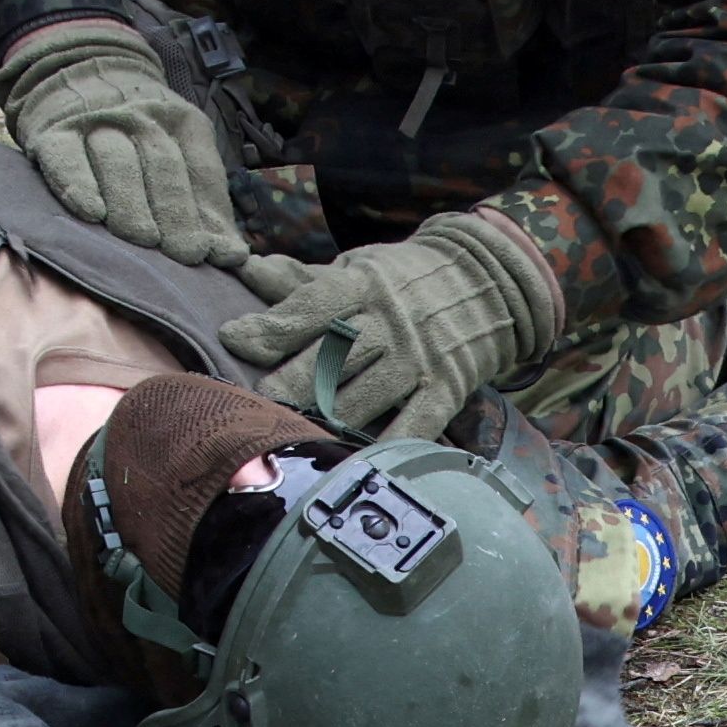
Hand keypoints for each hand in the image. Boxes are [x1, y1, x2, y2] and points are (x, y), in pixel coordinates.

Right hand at [0, 13, 252, 276]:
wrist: (80, 71)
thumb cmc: (140, 131)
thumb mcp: (181, 149)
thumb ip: (204, 201)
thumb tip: (231, 257)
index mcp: (180, 121)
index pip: (198, 168)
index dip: (207, 212)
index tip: (214, 254)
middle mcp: (140, 117)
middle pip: (161, 164)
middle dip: (175, 211)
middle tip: (184, 254)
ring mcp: (96, 122)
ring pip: (117, 162)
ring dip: (131, 202)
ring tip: (143, 240)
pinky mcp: (55, 134)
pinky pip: (67, 160)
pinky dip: (79, 186)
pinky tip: (91, 214)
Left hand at [229, 201, 572, 439]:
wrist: (491, 280)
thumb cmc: (407, 279)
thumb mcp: (359, 268)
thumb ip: (305, 281)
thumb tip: (249, 272)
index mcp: (363, 285)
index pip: (313, 306)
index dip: (273, 325)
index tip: (235, 341)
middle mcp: (389, 321)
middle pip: (335, 354)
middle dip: (295, 378)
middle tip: (258, 401)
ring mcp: (419, 356)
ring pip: (370, 391)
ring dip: (333, 415)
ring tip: (297, 432)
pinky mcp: (448, 385)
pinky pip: (419, 418)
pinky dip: (395, 440)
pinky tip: (366, 459)